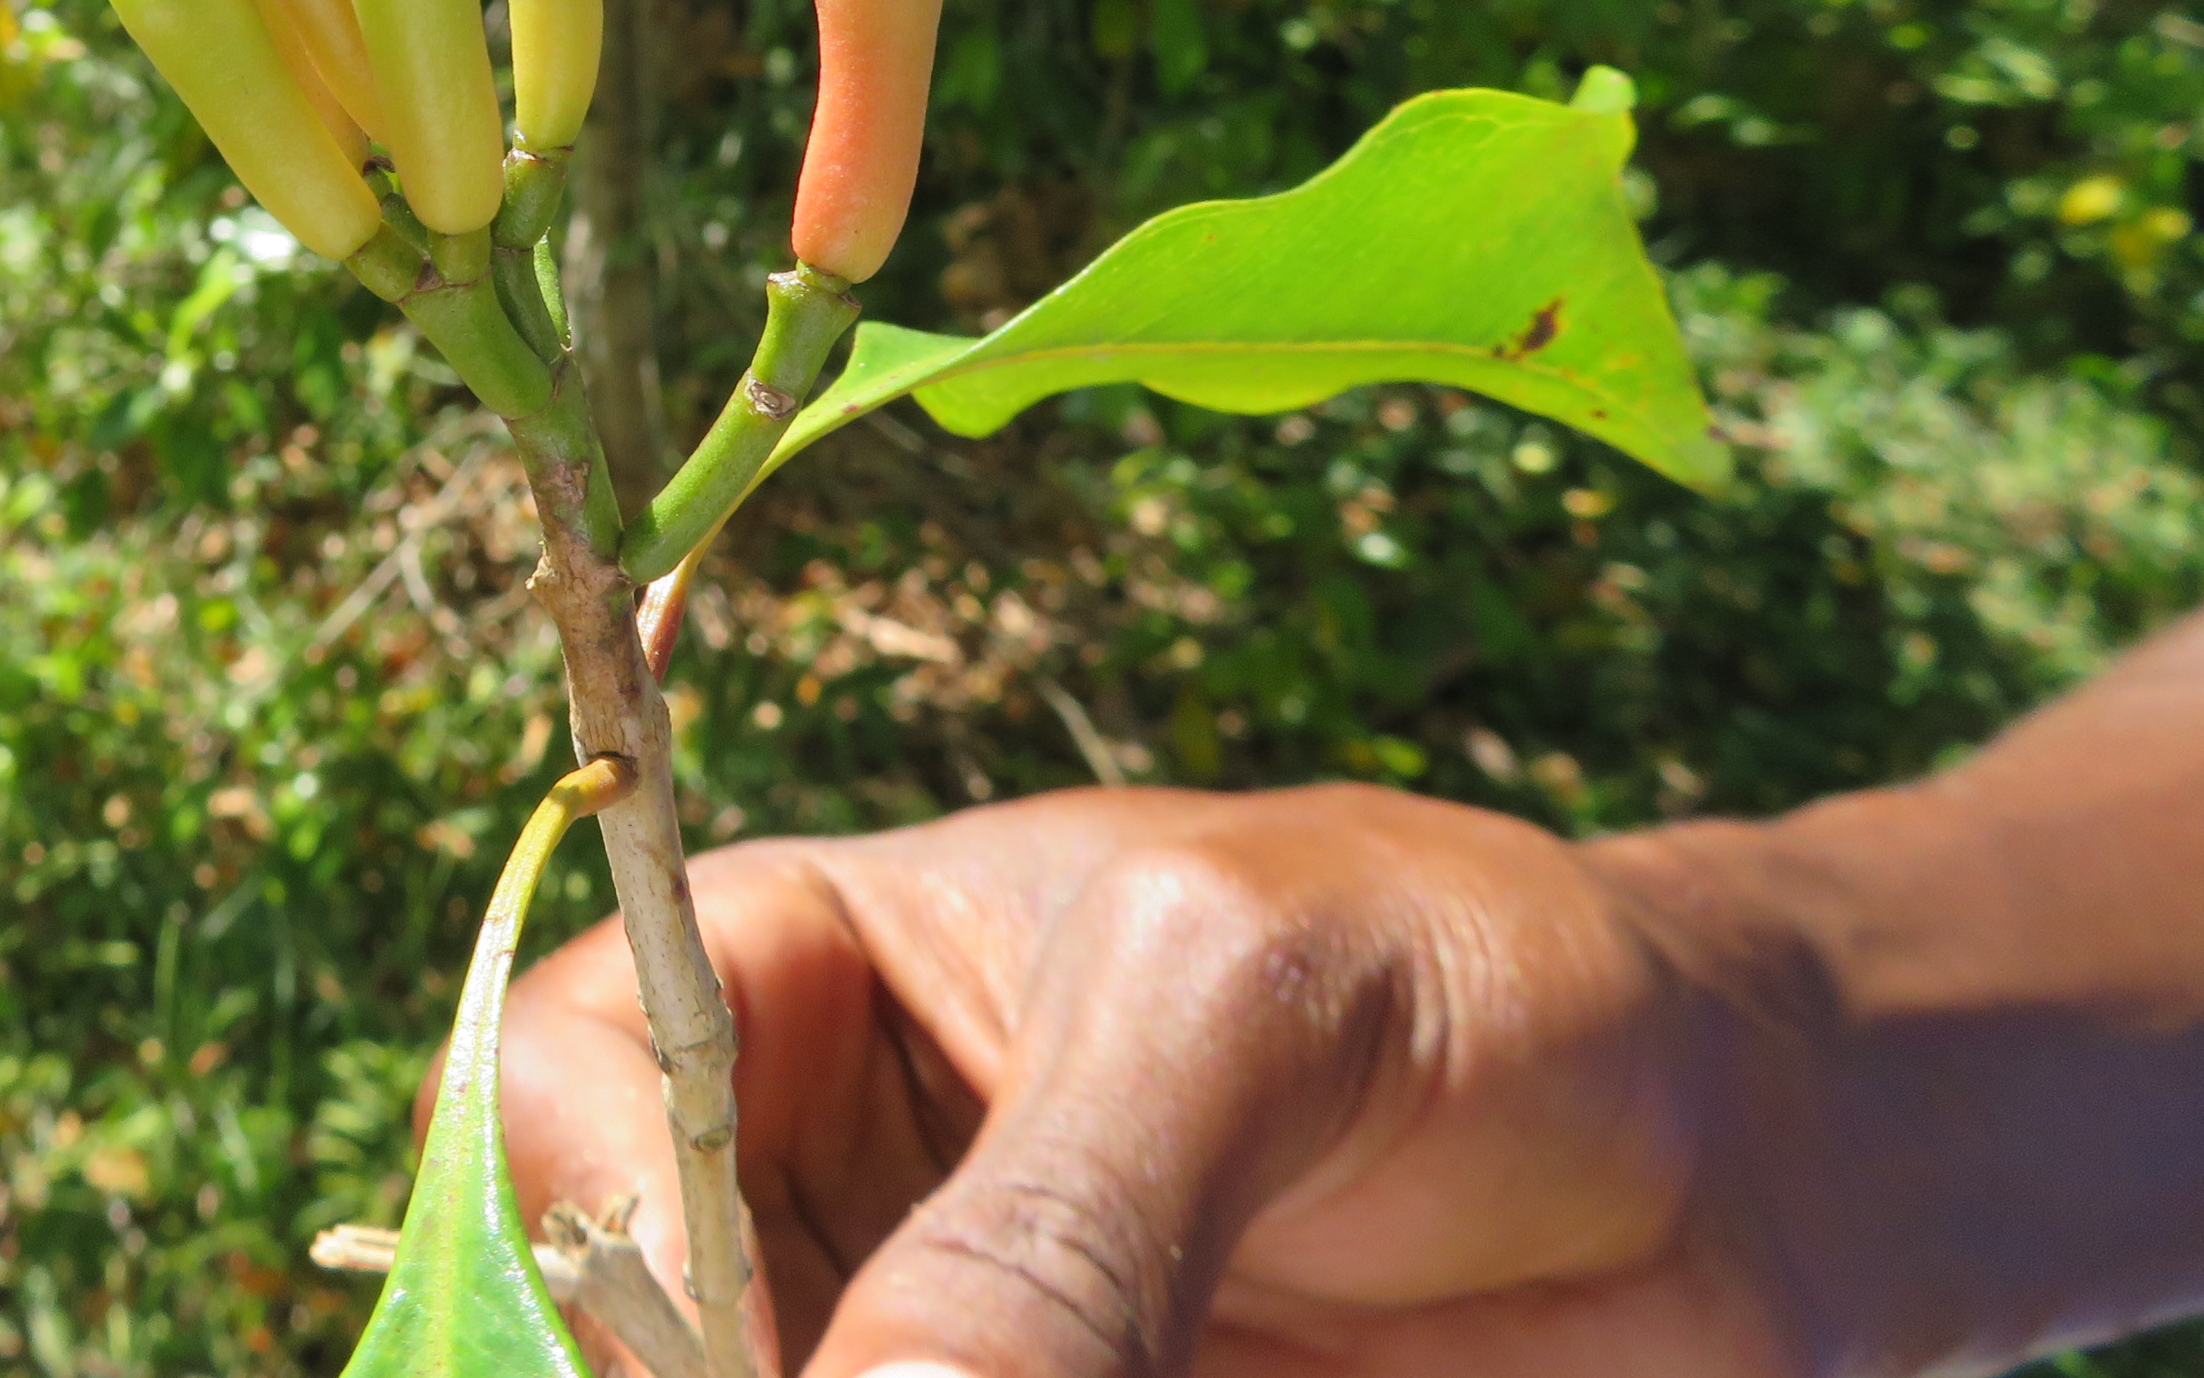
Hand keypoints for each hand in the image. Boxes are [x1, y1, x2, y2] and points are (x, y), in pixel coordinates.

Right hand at [494, 784, 1799, 1377]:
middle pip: (615, 1311)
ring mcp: (927, 1344)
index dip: (606, 1212)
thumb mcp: (1242, 1019)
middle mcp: (817, 1187)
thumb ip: (1048, 1227)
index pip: (572, 1070)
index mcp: (804, 974)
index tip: (747, 1344)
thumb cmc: (1476, 986)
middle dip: (698, 1362)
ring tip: (1144, 1368)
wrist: (1741, 1177)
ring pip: (760, 1376)